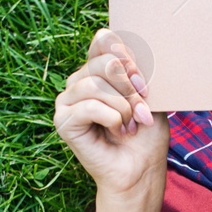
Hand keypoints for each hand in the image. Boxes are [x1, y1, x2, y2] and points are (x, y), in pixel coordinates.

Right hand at [55, 29, 168, 198]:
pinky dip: (112, 119)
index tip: (143, 81)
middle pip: (104, 62)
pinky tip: (118, 132)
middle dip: (130, 87)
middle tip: (141, 111)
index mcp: (97, 71)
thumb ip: (133, 69)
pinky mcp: (63, 121)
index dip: (126, 55)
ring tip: (131, 125)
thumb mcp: (147, 95)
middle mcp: (78, 82)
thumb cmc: (145, 134)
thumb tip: (118, 47)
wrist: (141, 170)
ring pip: (96, 85)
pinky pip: (90, 106)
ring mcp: (67, 101)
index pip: (104, 40)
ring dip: (123, 107)